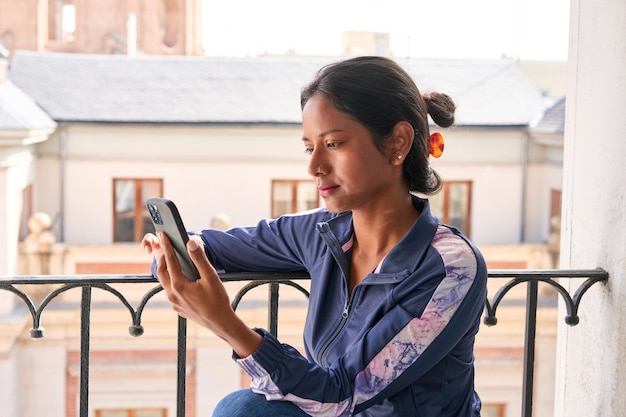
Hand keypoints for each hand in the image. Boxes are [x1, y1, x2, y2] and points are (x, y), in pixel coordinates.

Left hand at [143, 232, 262, 356]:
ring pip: (165, 282)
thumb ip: (199, 259)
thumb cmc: (218, 301)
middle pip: (162, 272)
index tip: (163, 235)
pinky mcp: (178, 308)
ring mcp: (174, 303)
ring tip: (171, 261)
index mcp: (179, 285)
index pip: (170, 261)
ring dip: (167, 270)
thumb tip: (191, 243)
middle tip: (165, 246)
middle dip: (162, 258)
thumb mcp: (211, 277)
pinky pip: (171, 291)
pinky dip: (172, 281)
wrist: (220, 323)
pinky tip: (181, 279)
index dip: (166, 246)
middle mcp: (173, 295)